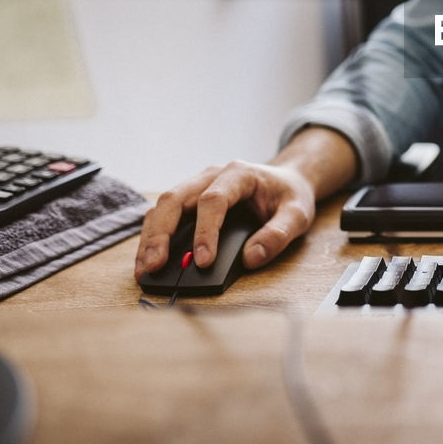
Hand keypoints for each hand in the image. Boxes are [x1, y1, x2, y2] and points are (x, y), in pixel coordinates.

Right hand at [134, 160, 315, 279]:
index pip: (213, 200)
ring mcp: (196, 185)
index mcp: (239, 173)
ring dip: (151, 238)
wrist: (287, 181)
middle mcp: (211, 176)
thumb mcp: (298, 214)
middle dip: (161, 234)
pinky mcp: (189, 200)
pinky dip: (153, 237)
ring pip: (163, 206)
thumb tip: (251, 258)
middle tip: (154, 266)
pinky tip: (148, 260)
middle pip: (175, 199)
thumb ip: (278, 234)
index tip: (202, 261)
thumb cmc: (289, 196)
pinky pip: (163, 215)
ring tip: (144, 269)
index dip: (205, 231)